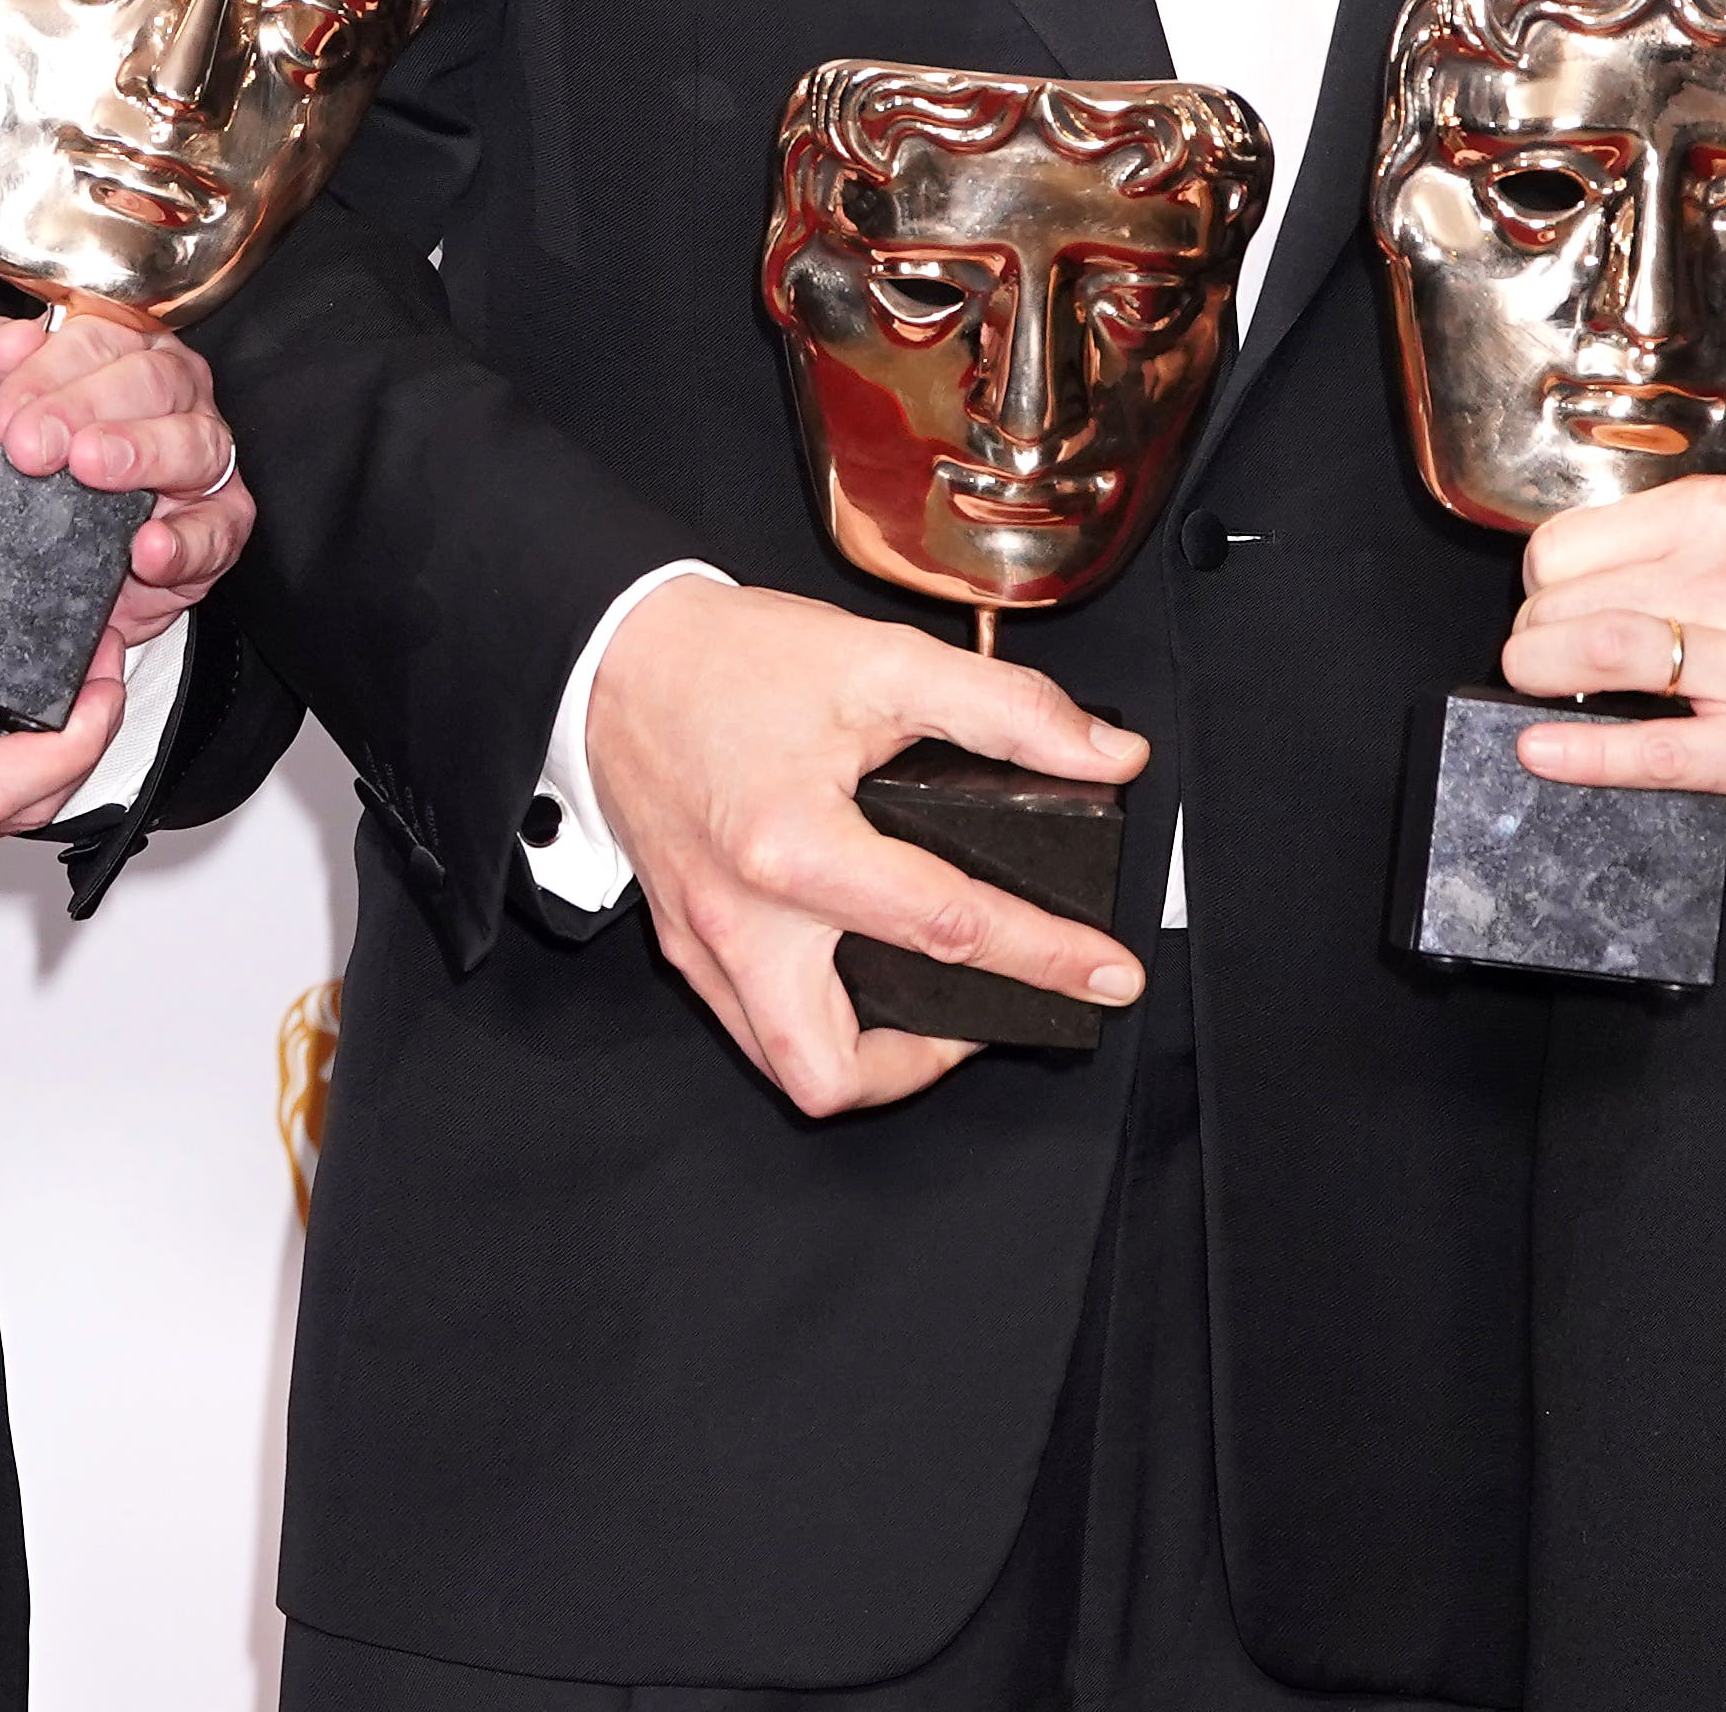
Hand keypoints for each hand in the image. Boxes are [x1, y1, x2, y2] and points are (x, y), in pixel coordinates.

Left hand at [0, 310, 255, 659]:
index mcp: (108, 352)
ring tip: (91, 470)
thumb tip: (13, 342)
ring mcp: (195, 458)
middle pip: (154, 378)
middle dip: (90, 408)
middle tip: (32, 448)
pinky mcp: (211, 528)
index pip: (100, 337)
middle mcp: (164, 394)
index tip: (3, 416)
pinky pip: (218, 530)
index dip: (52, 371)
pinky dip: (187, 541)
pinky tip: (147, 547)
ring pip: (196, 441)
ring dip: (144, 453)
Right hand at [580, 576, 1150, 1116]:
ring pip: (785, 1067)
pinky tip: (860, 970)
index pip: (948, 928)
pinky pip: (753, 1023)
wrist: (615, 655)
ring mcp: (703, 942)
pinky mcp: (685, 942)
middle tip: (990, 1014)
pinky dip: (817, 1020)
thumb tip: (1105, 757)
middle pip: (830, 1070)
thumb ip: (1006, 711)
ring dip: (869, 1058)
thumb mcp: (883, 660)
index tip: (1109, 974)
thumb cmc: (731, 659)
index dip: (1048, 956)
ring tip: (930, 1005)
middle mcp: (741, 917)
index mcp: (793, 847)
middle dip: (928, 1065)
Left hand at [1501, 476, 1725, 856]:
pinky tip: (1544, 752)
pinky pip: (1653, 746)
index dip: (1540, 585)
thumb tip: (1532, 598)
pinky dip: (1584, 752)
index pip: (1567, 541)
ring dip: (1542, 675)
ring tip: (1531, 692)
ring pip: (1607, 649)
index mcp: (1724, 516)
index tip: (1549, 610)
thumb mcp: (1715, 562)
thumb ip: (1636, 560)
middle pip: (1575, 598)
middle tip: (1536, 663)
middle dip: (1531, 638)